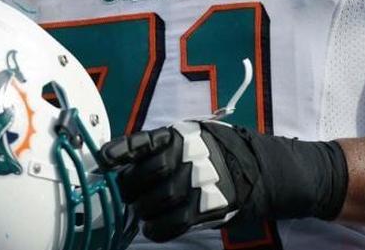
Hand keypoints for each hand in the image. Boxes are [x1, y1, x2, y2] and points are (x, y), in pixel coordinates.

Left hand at [98, 120, 347, 242]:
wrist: (262, 168)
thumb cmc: (220, 152)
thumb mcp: (192, 137)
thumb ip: (161, 146)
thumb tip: (124, 163)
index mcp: (178, 134)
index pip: (140, 142)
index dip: (118, 152)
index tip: (103, 161)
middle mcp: (185, 155)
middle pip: (140, 177)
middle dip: (128, 190)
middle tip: (129, 196)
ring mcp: (196, 181)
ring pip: (153, 203)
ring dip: (142, 212)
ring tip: (143, 214)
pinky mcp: (207, 205)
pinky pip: (172, 223)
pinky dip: (157, 229)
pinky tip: (153, 229)